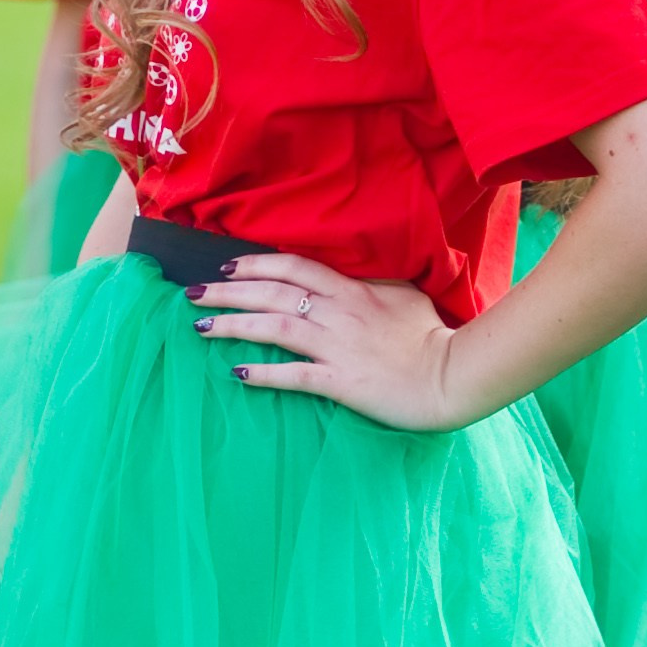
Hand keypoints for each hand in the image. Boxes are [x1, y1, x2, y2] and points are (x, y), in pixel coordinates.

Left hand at [190, 252, 462, 430]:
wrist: (453, 375)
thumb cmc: (431, 336)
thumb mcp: (404, 296)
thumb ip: (372, 285)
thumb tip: (349, 277)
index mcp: (352, 290)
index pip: (294, 267)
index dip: (256, 264)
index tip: (227, 267)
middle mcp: (339, 312)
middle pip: (273, 292)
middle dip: (228, 291)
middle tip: (194, 294)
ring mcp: (338, 347)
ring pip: (275, 327)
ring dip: (234, 325)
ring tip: (201, 327)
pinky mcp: (341, 382)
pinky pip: (294, 375)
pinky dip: (263, 372)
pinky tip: (237, 372)